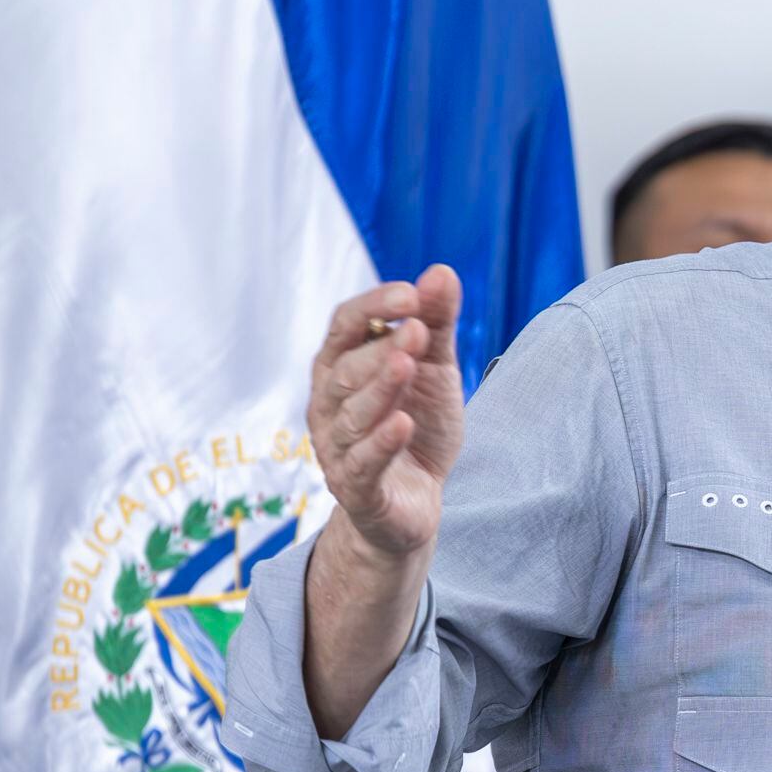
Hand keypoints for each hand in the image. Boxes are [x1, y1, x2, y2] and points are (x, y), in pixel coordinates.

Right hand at [309, 266, 464, 561]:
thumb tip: (442, 272)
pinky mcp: (355, 488)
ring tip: (407, 365)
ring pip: (352, 413)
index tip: (411, 294)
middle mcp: (330, 403)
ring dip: (380, 387)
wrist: (417, 500)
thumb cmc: (417, 425)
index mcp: (342, 365)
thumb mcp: (435, 370)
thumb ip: (436, 324)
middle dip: (382, 348)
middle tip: (419, 331)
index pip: (346, 326)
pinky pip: (362, 463)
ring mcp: (337, 447)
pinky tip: (402, 423)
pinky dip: (381, 443)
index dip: (373, 307)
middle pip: (346, 368)